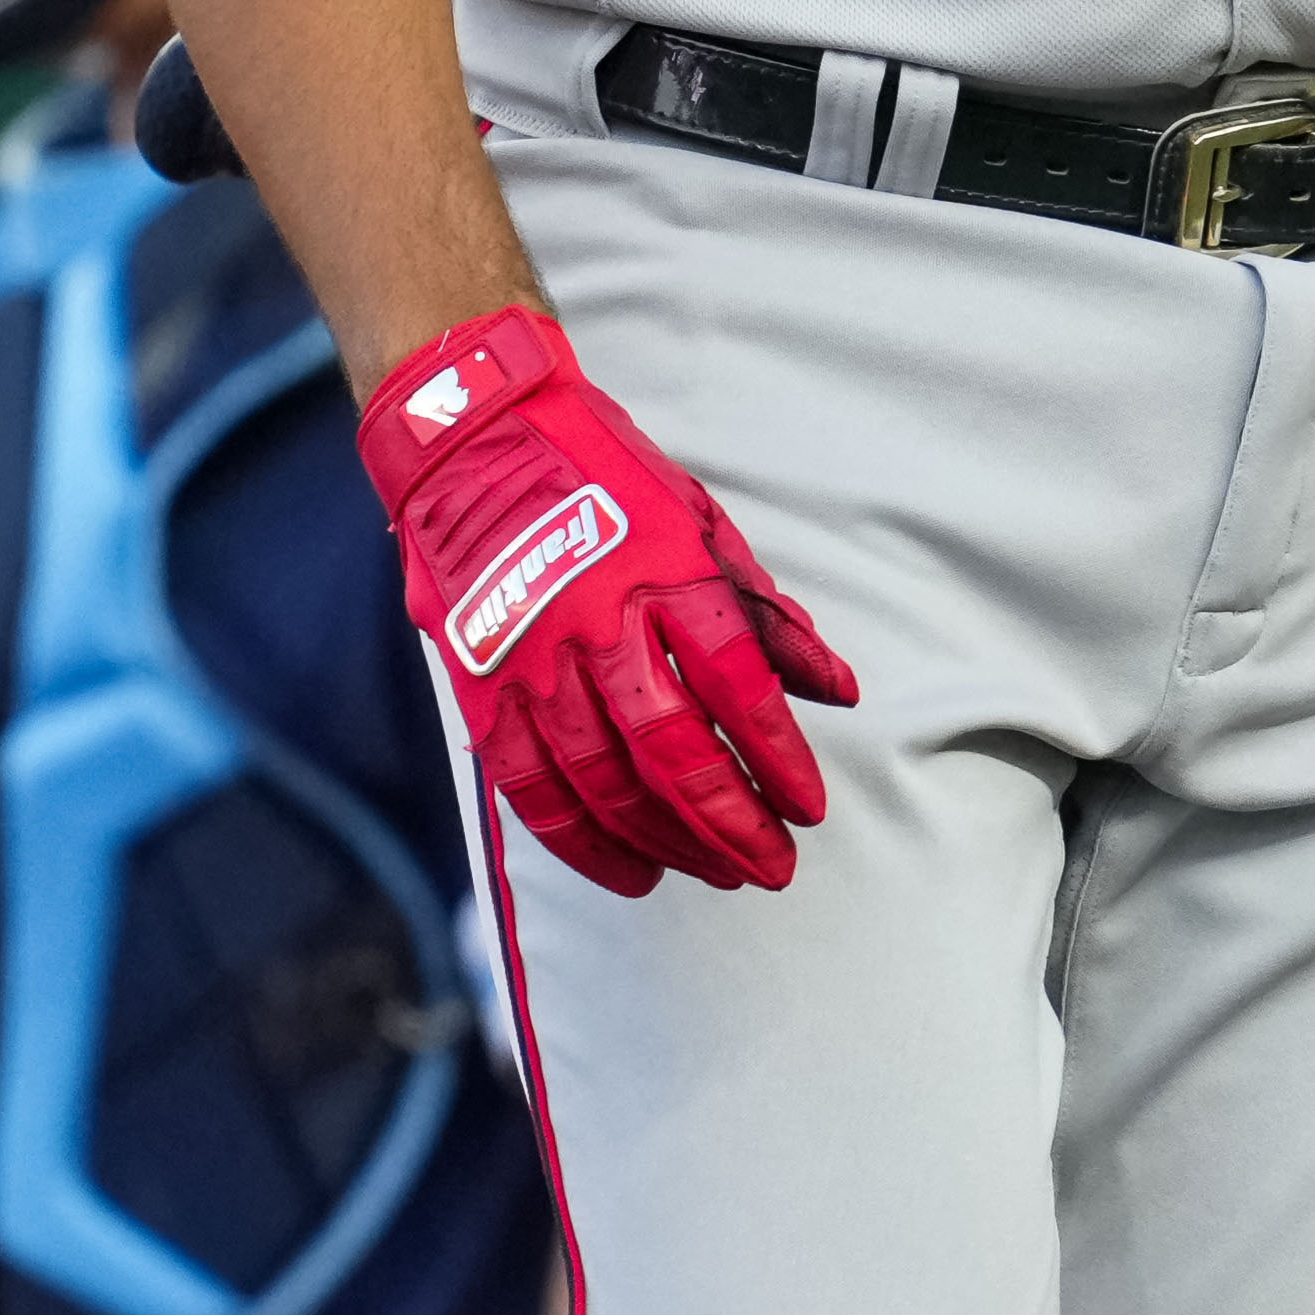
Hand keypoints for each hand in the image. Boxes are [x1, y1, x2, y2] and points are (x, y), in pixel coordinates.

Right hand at [361, 303, 857, 900]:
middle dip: (732, 823)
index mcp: (666, 574)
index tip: (809, 807)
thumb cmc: (605, 481)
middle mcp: (600, 623)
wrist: (477, 440)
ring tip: (717, 873)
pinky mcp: (485, 690)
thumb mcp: (701, 525)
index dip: (778, 757)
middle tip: (774, 867)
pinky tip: (634, 873)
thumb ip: (765, 615)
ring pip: (608, 784)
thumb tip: (837, 691)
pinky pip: (537, 791)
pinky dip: (586, 844)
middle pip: (675, 752)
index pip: (737, 686)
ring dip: (670, 843)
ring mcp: (535, 662)